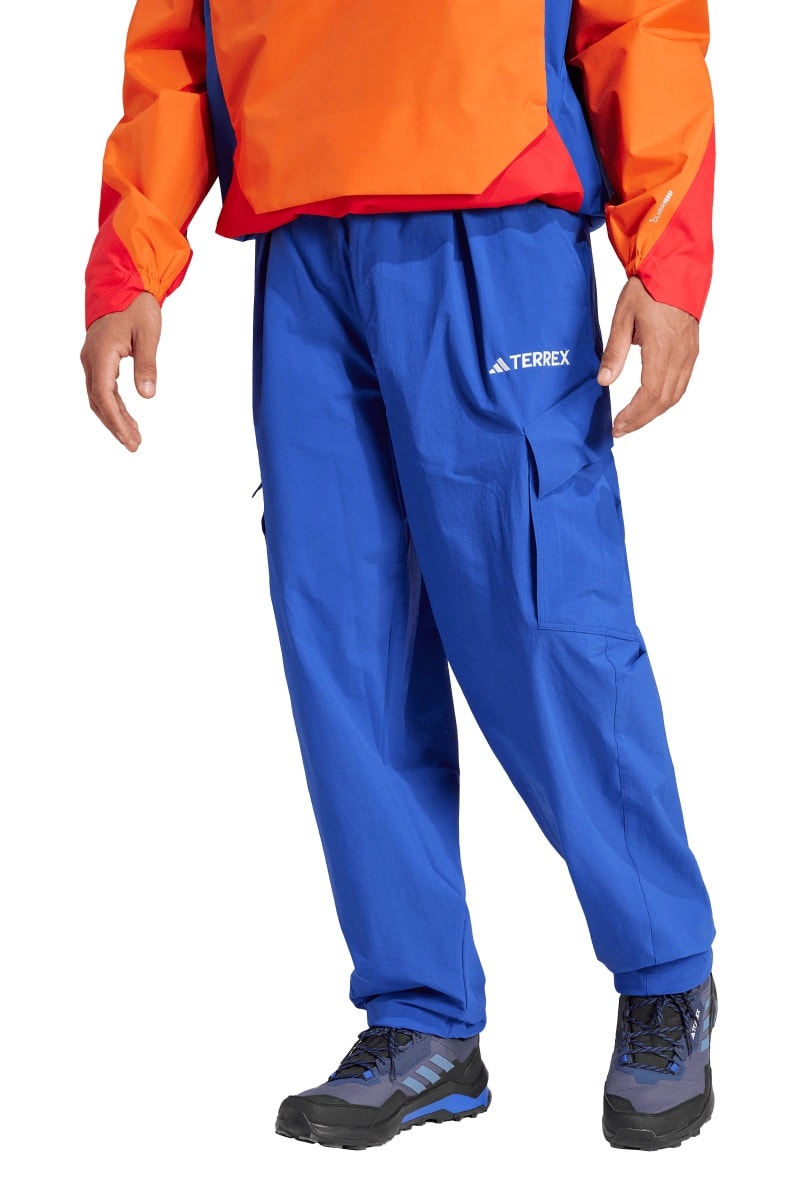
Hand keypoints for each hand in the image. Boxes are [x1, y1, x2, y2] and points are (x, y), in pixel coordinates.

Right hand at [79, 292, 161, 451]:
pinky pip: (102, 388)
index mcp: (101, 354)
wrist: (123, 283)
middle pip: (99, 402)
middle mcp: (91, 359)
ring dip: (115, 418)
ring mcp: (92, 359)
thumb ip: (147, 365)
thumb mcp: (148, 335)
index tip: (130, 439)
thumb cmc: (136, 306)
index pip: (104, 396)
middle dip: (116, 426)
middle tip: (134, 445)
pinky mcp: (98, 359)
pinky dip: (114, 406)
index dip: (116, 421)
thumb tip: (148, 395)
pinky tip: (128, 418)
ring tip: (134, 437)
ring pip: (99, 397)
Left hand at [597, 277, 698, 436]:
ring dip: (654, 412)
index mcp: (662, 347)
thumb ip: (614, 351)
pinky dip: (666, 400)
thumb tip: (604, 381)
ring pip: (675, 395)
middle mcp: (680, 355)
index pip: (650, 393)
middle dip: (641, 419)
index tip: (617, 425)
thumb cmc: (648, 289)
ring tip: (633, 421)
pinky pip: (682, 384)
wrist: (676, 269)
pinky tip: (651, 403)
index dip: (634, 414)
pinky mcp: (692, 351)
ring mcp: (689, 354)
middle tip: (621, 429)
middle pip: (664, 400)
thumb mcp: (623, 317)